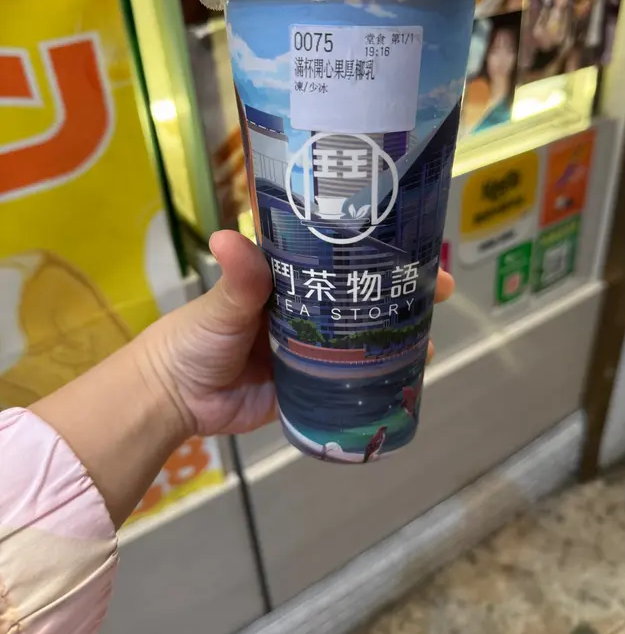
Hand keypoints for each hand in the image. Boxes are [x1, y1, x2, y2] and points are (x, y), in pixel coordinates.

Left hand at [139, 231, 454, 438]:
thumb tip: (227, 237)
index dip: (379, 251)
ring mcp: (314, 351)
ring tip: (431, 341)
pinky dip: (379, 380)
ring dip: (398, 338)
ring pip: (365, 340)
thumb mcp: (220, 305)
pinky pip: (351, 383)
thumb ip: (237, 279)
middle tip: (439, 293)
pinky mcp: (312, 388)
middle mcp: (308, 311)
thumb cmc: (195, 337)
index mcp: (290, 281)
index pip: (341, 258)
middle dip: (402, 294)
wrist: (175, 396)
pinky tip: (407, 380)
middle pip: (363, 298)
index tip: (416, 247)